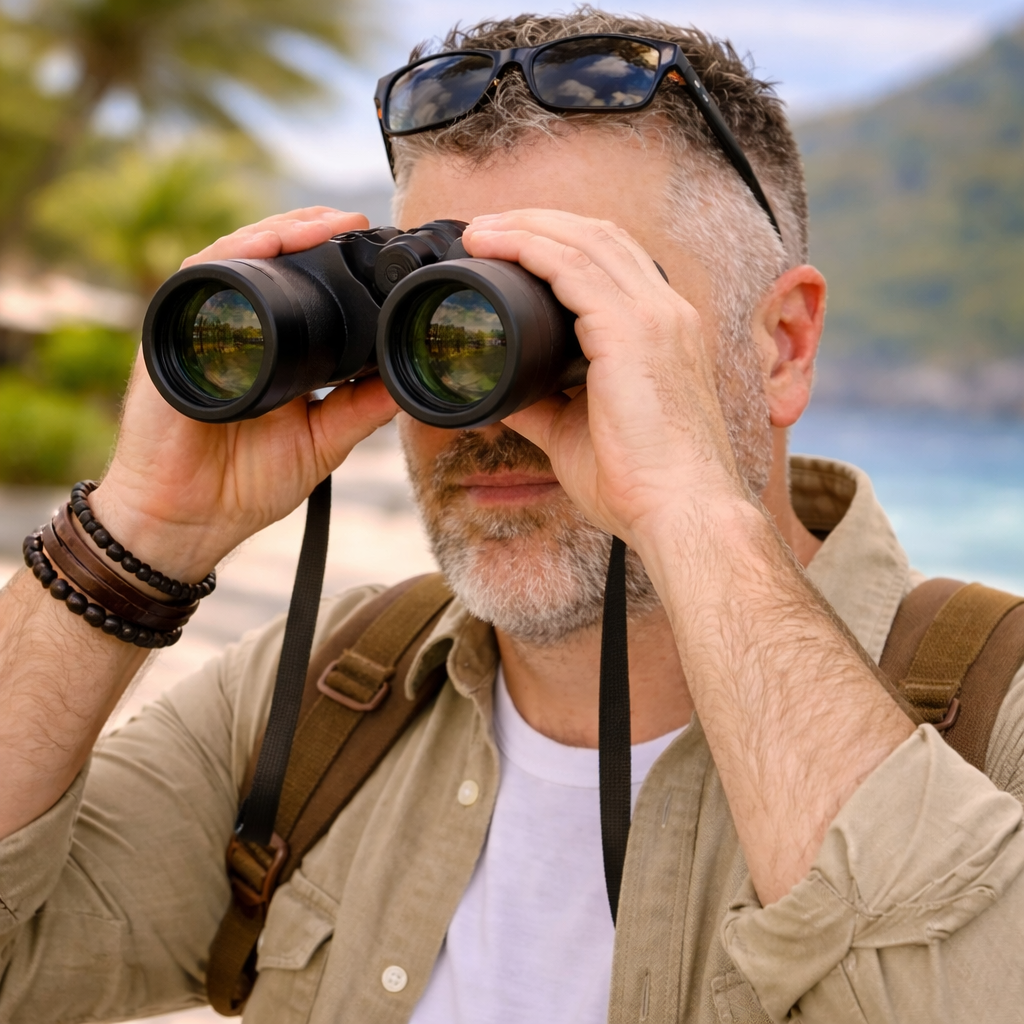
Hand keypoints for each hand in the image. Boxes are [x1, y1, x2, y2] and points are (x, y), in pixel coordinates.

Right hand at [93, 207, 397, 581]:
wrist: (187, 521)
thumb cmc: (246, 484)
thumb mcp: (323, 440)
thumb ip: (361, 408)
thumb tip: (408, 377)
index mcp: (271, 350)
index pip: (300, 290)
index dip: (332, 263)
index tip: (376, 251)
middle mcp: (233, 330)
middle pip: (268, 261)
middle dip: (311, 234)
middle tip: (356, 223)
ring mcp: (200, 328)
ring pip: (236, 256)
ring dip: (280, 232)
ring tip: (325, 223)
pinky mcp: (169, 335)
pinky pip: (198, 277)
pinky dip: (234, 254)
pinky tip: (268, 242)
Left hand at [462, 209, 749, 553]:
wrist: (680, 513)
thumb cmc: (640, 483)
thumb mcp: (575, 433)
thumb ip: (542, 405)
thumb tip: (502, 390)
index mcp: (664, 333)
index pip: (614, 261)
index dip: (563, 243)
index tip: (512, 247)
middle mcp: (666, 313)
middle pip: (600, 235)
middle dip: (541, 222)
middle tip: (487, 229)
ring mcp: (655, 317)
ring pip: (586, 240)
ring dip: (528, 227)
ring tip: (481, 231)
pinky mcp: (632, 332)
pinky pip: (572, 269)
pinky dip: (530, 249)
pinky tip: (496, 246)